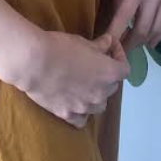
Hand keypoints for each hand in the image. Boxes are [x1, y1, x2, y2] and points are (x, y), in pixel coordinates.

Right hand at [8, 27, 129, 129]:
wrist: (35, 63)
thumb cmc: (61, 47)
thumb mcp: (83, 41)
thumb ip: (99, 46)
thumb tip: (108, 43)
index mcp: (108, 73)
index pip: (125, 69)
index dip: (119, 56)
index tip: (110, 47)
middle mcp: (101, 93)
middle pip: (112, 87)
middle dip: (107, 75)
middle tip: (95, 64)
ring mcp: (85, 107)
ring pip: (99, 105)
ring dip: (96, 95)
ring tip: (85, 85)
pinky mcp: (68, 115)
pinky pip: (82, 118)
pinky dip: (81, 111)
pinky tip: (74, 102)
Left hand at [105, 0, 160, 54]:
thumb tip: (115, 16)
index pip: (123, 21)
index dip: (114, 37)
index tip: (106, 47)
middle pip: (143, 30)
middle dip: (131, 44)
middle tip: (120, 52)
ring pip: (159, 28)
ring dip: (147, 41)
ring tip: (136, 47)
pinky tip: (156, 38)